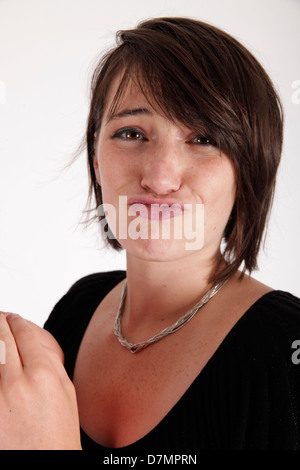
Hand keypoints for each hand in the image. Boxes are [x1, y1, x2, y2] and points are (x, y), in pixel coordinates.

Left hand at [0, 312, 81, 448]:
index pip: (25, 335)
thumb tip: (34, 344)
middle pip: (2, 339)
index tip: (14, 318)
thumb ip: (51, 364)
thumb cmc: (58, 434)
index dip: (17, 322)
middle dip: (0, 324)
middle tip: (0, 318)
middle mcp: (18, 382)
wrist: (45, 464)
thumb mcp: (66, 392)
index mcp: (44, 374)